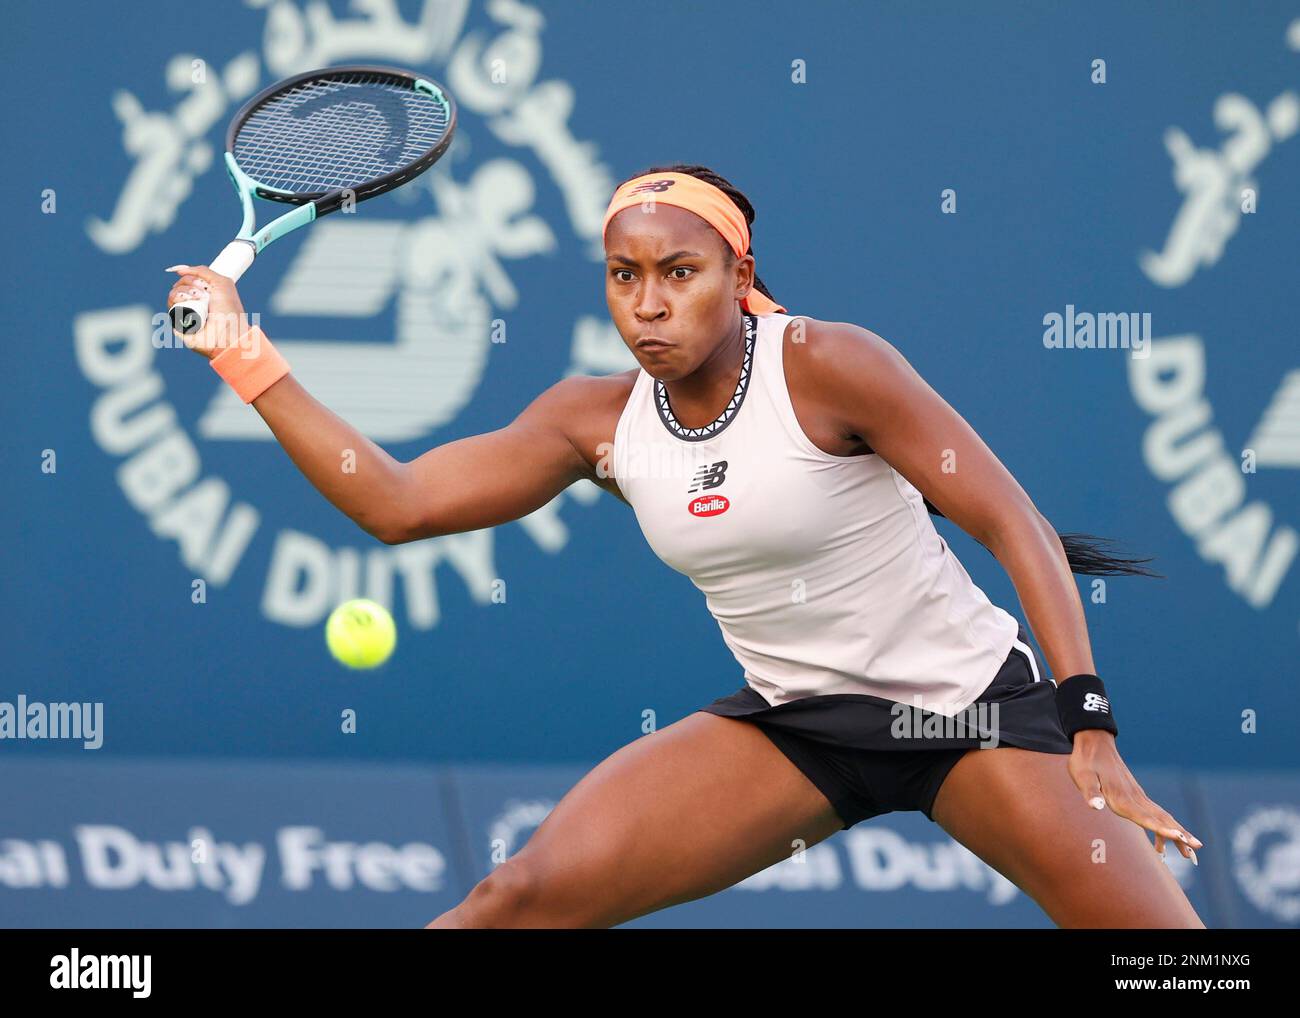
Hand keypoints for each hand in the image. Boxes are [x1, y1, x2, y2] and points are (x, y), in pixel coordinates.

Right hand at [166, 264, 250, 359]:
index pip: (189, 279)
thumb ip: (203, 271)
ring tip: (198, 298)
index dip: (191, 276)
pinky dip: (176, 301)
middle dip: (189, 283)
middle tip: (202, 292)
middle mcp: (194, 303)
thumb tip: (180, 269)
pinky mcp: (179, 323)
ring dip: (183, 291)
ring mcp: (186, 313)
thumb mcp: (222, 283)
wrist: (228, 334)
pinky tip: (186, 303)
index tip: (202, 282)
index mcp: (205, 294)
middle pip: (179, 284)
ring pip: (173, 294)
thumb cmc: (229, 311)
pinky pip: (170, 307)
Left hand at [1067, 730, 1203, 862]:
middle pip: (1161, 819)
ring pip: (1162, 817)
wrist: (1095, 742)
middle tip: (1197, 849)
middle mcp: (1134, 798)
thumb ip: (1090, 792)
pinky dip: (1161, 828)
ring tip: (1190, 853)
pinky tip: (1160, 846)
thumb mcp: (1082, 776)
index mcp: (1121, 797)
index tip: (1179, 837)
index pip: (1145, 816)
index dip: (1162, 829)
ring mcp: (1137, 796)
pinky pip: (1153, 814)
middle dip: (1179, 835)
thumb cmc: (1086, 761)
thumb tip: (1096, 806)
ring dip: (1176, 833)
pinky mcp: (1135, 795)